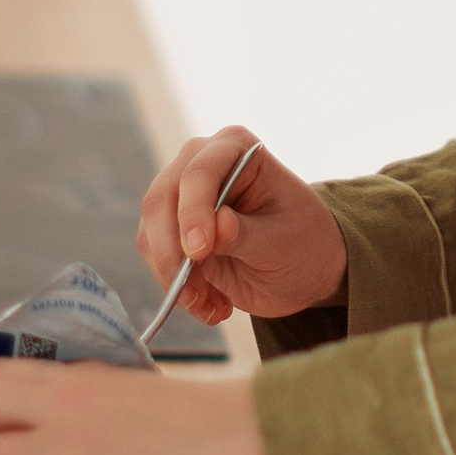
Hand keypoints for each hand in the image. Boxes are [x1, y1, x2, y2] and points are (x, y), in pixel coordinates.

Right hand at [137, 125, 348, 328]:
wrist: (304, 267)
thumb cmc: (304, 244)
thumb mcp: (283, 243)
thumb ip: (246, 235)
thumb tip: (216, 226)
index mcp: (237, 148)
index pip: (199, 172)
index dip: (193, 212)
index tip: (199, 252)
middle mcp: (201, 162)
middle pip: (162, 199)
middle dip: (173, 251)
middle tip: (195, 294)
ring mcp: (182, 195)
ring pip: (151, 231)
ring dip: (174, 276)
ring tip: (213, 306)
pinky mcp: (172, 228)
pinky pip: (156, 255)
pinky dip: (176, 286)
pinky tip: (211, 305)